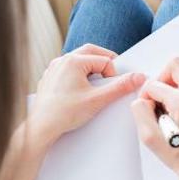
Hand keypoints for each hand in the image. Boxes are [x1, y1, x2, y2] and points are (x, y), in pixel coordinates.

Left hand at [29, 44, 145, 145]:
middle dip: (104, 62)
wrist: (41, 127)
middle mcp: (62, 60)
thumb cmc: (64, 113)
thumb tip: (137, 77)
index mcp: (74, 61)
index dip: (113, 74)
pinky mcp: (50, 78)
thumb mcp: (98, 100)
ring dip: (91, 67)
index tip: (112, 89)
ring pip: (79, 59)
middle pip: (91, 52)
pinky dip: (78, 74)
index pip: (104, 60)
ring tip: (96, 83)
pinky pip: (68, 69)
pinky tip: (80, 89)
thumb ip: (120, 87)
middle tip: (112, 76)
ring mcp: (54, 68)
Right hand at [130, 57, 178, 179]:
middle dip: (160, 78)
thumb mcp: (149, 137)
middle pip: (175, 65)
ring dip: (171, 87)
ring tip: (167, 109)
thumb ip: (139, 111)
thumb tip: (142, 100)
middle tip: (157, 97)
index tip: (148, 109)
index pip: (154, 84)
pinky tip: (176, 114)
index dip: (145, 95)